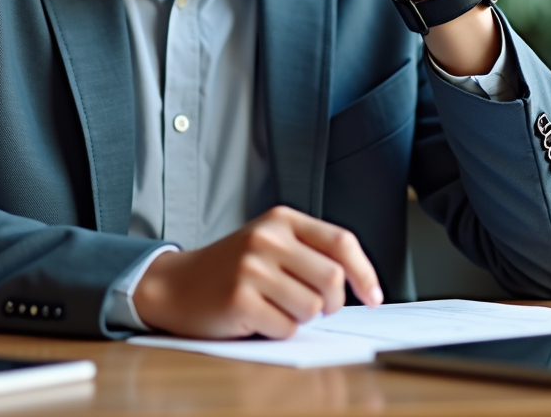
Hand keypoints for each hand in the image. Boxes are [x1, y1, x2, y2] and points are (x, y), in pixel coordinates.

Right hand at [132, 205, 381, 338]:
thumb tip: (360, 284)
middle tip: (314, 306)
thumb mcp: (269, 243)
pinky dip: (279, 331)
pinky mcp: (240, 298)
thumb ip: (309, 252)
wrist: (176, 284)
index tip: (373, 296)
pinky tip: (257, 318)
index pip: (341, 242)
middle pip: (333, 280)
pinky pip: (286, 328)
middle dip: (332, 303)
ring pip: (313, 308)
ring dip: (301, 318)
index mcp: (281, 219)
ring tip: (275, 306)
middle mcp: (267, 237)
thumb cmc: (231, 268)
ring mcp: (252, 267)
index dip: (365, 273)